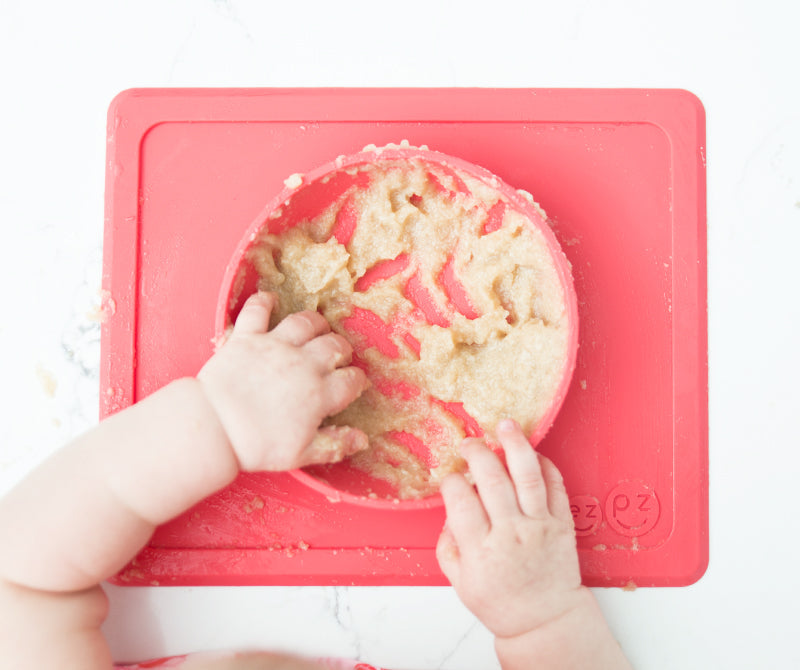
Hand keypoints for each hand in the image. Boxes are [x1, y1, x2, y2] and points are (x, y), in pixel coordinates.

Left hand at [197, 291, 369, 470]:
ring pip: (305, 322)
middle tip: (339, 356)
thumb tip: (362, 439)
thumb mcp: (300, 454)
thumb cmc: (256, 445)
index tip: (354, 384)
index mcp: (319, 394)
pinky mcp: (246, 337)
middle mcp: (303, 364)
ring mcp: (274, 346)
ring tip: (318, 328)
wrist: (214, 428)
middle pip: (334, 346)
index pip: (352, 380)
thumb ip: (335, 444)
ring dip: (316, 323)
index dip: (357, 381)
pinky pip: (258, 310)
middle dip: (342, 350)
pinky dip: (264, 301)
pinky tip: (271, 300)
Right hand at [436, 419, 583, 638]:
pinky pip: (555, 486)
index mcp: (480, 549)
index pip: (460, 499)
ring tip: (505, 425)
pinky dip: (545, 465)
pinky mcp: (562, 524)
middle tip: (469, 443)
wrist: (544, 620)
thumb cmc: (500, 602)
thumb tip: (449, 511)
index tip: (450, 477)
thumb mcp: (459, 582)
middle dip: (476, 452)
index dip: (451, 480)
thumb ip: (447, 544)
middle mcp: (510, 533)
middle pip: (491, 479)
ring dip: (514, 445)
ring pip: (527, 474)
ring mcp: (539, 526)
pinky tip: (533, 454)